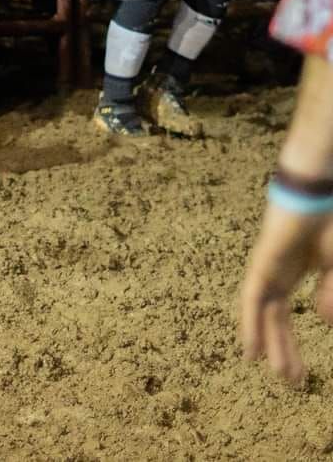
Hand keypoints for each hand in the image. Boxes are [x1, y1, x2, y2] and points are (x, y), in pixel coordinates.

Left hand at [239, 207, 332, 385]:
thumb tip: (325, 321)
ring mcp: (266, 269)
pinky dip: (250, 325)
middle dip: (283, 351)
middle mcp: (274, 274)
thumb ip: (330, 292)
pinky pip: (252, 300)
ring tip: (278, 374)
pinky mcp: (262, 264)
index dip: (290, 344)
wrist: (316, 193)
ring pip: (263, 315)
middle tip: (291, 382)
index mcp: (291, 274)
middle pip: (273, 320)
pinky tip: (251, 351)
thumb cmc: (328, 224)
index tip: (297, 372)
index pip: (283, 316)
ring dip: (269, 344)